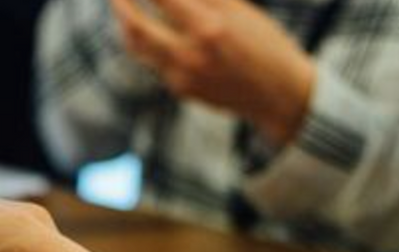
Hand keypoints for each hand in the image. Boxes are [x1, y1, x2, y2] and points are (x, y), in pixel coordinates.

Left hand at [109, 0, 314, 143]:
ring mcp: (181, 76)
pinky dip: (148, 41)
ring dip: (127, 23)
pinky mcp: (180, 89)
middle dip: (119, 3)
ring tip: (124, 6)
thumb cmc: (265, 44)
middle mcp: (189, 55)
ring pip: (138, 47)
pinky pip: (154, 60)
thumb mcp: (240, 11)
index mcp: (208, 28)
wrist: (278, 96)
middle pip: (135, 26)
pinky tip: (152, 29)